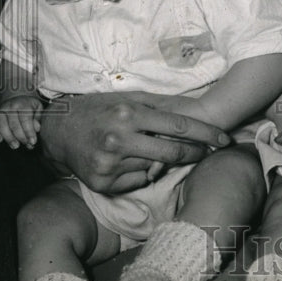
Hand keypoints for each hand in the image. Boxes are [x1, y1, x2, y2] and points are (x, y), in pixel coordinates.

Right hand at [0, 95, 42, 148]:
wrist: (17, 99)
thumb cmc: (29, 107)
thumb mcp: (38, 109)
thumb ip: (38, 119)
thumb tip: (36, 129)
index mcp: (23, 103)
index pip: (25, 119)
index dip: (29, 132)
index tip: (33, 141)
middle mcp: (10, 105)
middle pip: (13, 124)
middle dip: (20, 137)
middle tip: (26, 144)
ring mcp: (0, 109)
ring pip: (1, 124)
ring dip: (8, 137)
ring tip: (15, 146)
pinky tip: (0, 140)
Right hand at [39, 92, 230, 193]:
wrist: (57, 130)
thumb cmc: (97, 109)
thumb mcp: (126, 98)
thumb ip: (157, 106)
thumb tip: (191, 114)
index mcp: (129, 113)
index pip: (179, 126)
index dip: (206, 134)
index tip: (224, 139)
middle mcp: (120, 138)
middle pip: (173, 151)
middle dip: (196, 152)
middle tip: (209, 151)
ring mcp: (110, 162)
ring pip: (155, 167)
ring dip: (163, 161)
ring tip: (156, 150)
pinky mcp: (103, 182)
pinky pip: (137, 180)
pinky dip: (142, 172)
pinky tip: (132, 161)